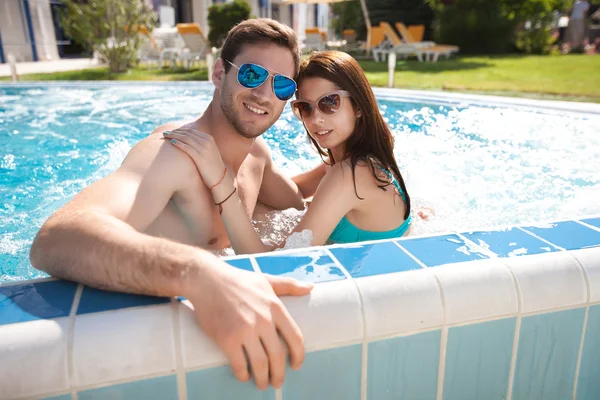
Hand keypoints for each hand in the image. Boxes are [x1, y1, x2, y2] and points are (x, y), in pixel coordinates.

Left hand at [163, 128, 226, 187]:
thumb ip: (201, 144)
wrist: (220, 179)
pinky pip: (186, 147)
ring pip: (185, 138)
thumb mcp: (209, 152)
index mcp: (209, 138)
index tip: (171, 131)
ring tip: (165, 136)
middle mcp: (207, 141)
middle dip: (175, 132)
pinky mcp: (200, 157)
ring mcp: (204, 149)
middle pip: (187, 133)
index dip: (180, 130)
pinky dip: (178, 143)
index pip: (191, 130)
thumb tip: (189, 141)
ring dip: (174, 136)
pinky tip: (171, 142)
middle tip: (165, 133)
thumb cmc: (212, 167)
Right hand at [186, 258, 312, 389]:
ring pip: (260, 364)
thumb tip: (310, 287)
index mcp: (275, 307)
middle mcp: (263, 320)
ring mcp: (245, 330)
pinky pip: (239, 364)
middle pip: (278, 356)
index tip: (296, 365)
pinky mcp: (227, 338)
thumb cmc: (238, 280)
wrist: (206, 279)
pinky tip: (244, 376)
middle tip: (278, 382)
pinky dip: (243, 374)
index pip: (295, 337)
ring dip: (263, 379)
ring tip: (262, 384)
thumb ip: (288, 285)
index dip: (298, 356)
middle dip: (280, 374)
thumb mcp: (266, 279)